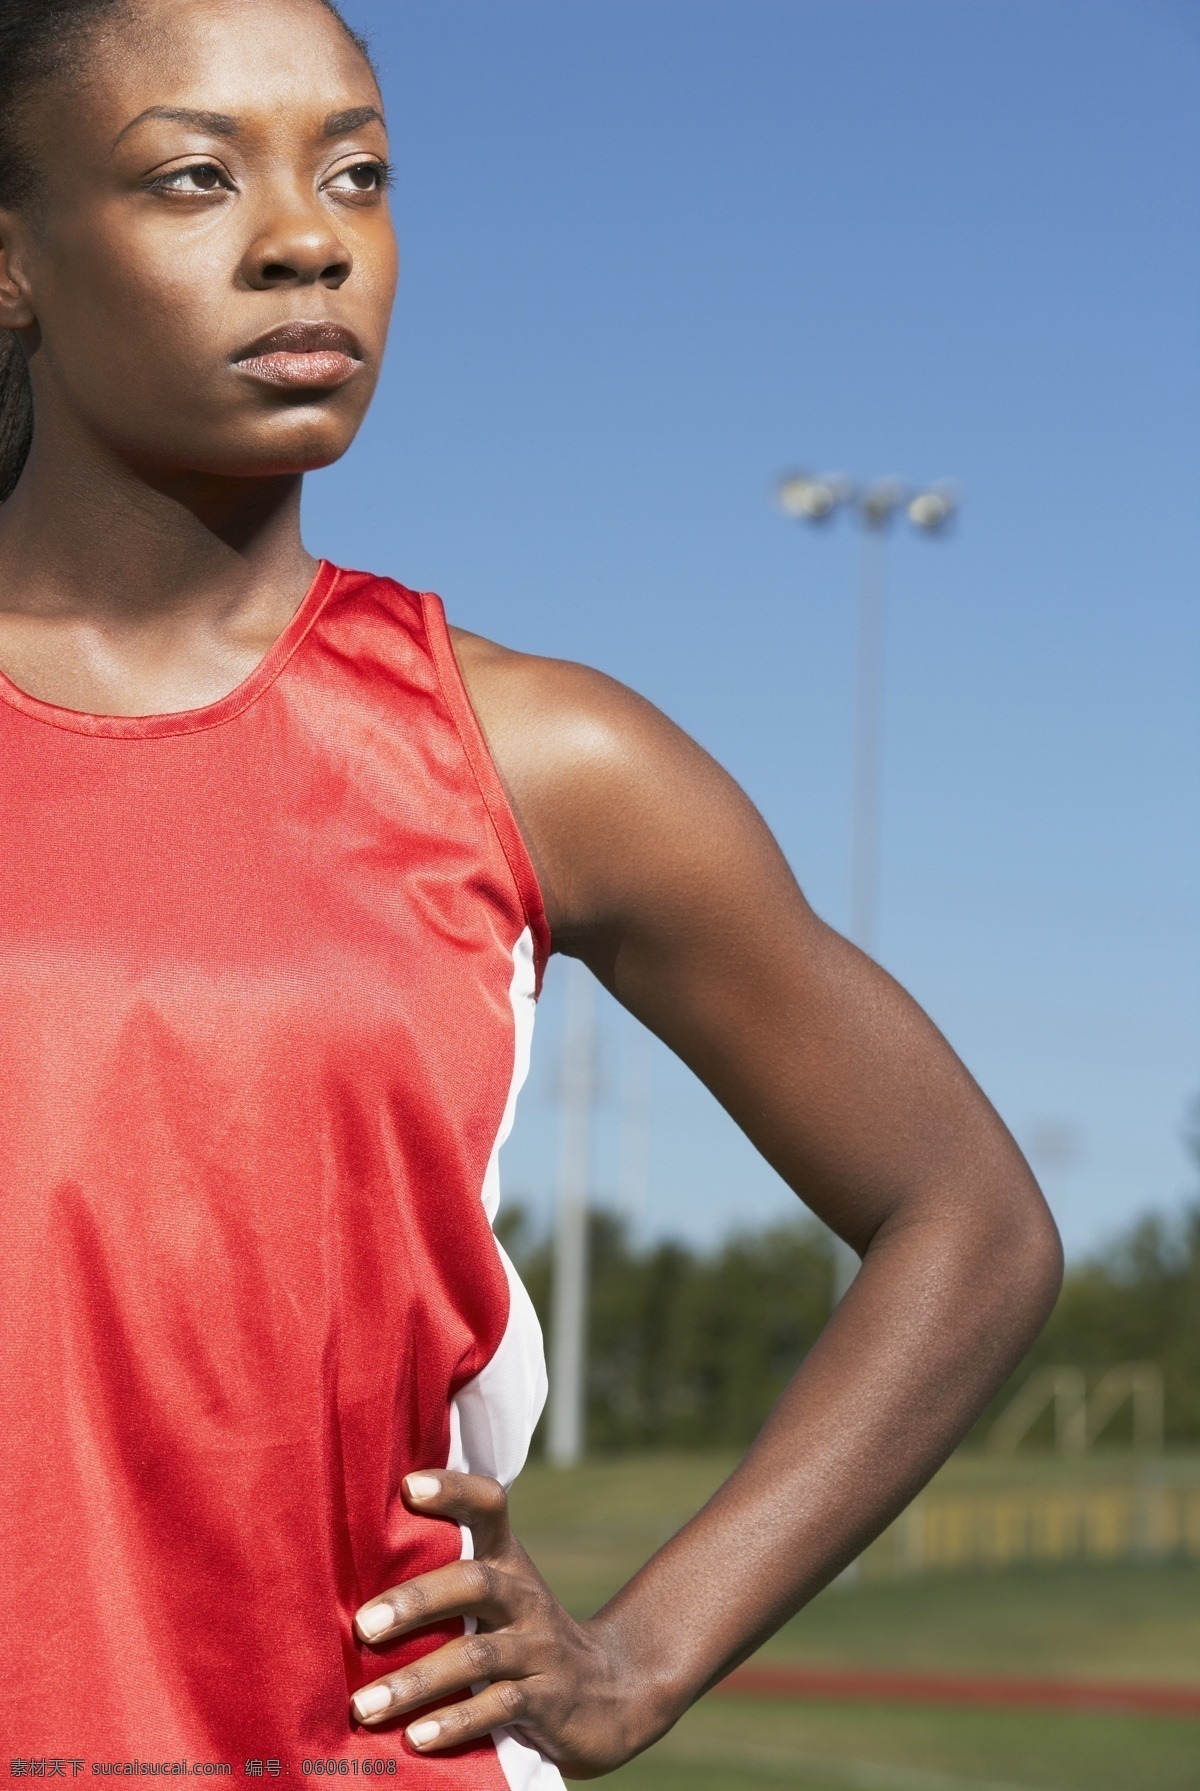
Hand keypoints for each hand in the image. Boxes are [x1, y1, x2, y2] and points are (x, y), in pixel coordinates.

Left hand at [349, 1470, 656, 1776]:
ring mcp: (539, 1648)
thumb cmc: (522, 1636)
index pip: (489, 1507)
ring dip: (417, 1680)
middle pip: (474, 1582)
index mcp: (507, 1561)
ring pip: (478, 1655)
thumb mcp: (497, 1596)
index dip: (454, 1491)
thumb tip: (347, 1571)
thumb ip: (446, 1578)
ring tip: (365, 1705)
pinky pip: (499, 1707)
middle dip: (416, 1602)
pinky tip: (416, 1737)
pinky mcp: (549, 1700)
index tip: (409, 1486)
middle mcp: (524, 1597)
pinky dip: (455, 1721)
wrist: (608, 1692)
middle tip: (363, 1625)